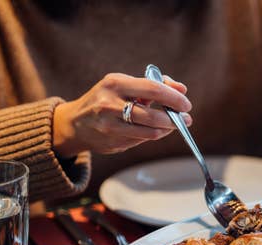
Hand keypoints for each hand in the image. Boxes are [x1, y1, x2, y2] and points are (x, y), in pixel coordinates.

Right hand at [52, 73, 191, 156]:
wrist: (75, 123)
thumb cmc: (106, 99)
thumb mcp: (124, 85)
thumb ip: (153, 85)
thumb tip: (181, 90)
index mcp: (115, 84)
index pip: (153, 89)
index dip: (174, 98)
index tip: (186, 104)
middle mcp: (110, 105)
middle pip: (153, 116)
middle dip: (174, 119)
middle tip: (186, 119)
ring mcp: (110, 127)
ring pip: (150, 132)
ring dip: (167, 129)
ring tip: (173, 125)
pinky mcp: (112, 143)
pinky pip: (142, 141)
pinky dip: (152, 135)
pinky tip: (154, 130)